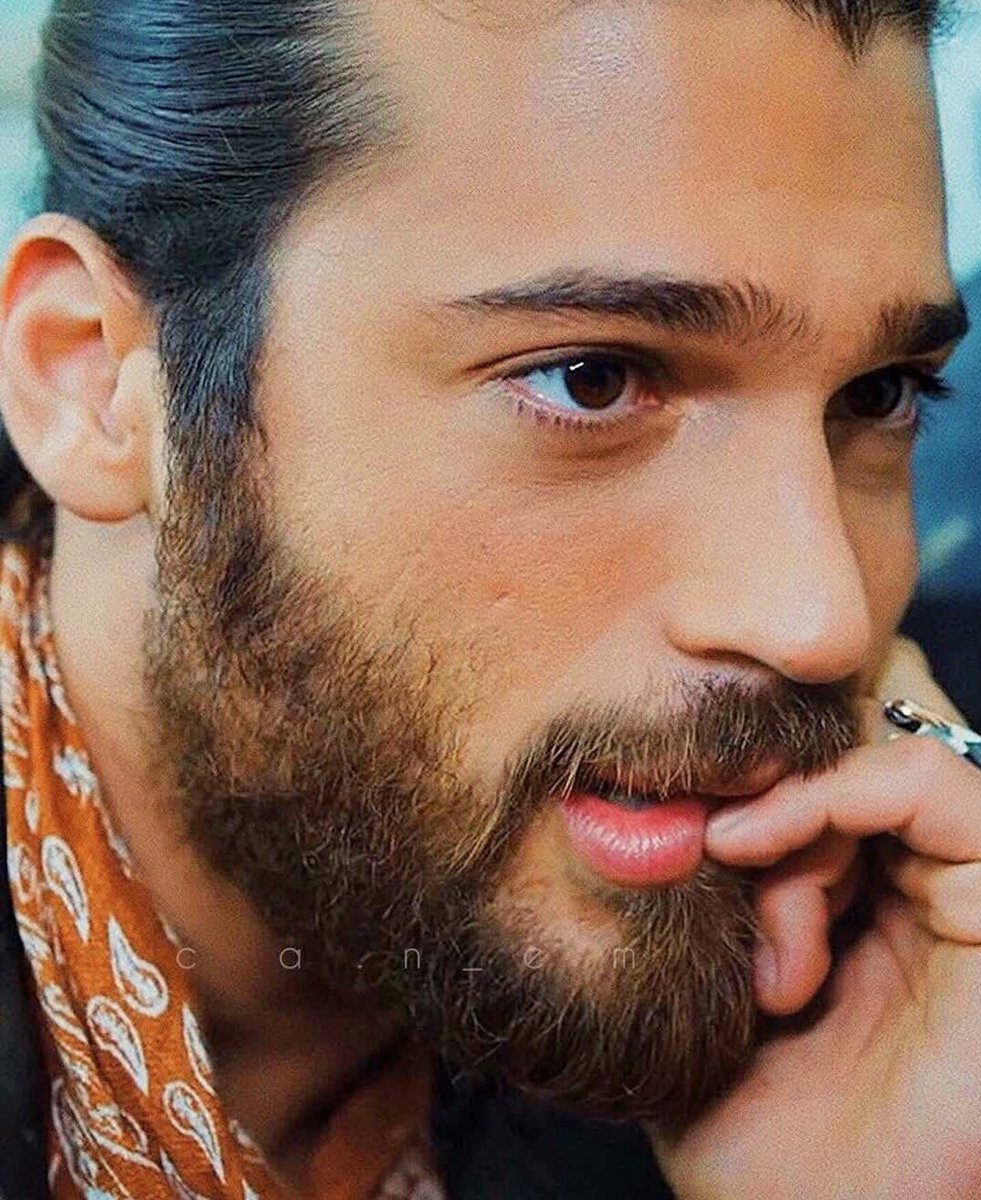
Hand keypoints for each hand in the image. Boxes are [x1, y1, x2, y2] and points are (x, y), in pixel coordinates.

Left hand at [653, 698, 980, 1199]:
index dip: (736, 803)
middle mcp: (917, 910)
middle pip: (836, 784)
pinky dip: (838, 791)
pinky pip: (931, 782)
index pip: (807, 807)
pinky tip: (757, 845)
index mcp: (860, 934)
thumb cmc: (775, 1165)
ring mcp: (961, 906)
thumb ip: (688, 942)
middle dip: (762, 826)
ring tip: (761, 943)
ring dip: (793, 828)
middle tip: (716, 902)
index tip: (668, 845)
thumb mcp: (702, 1030)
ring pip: (872, 773)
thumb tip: (631, 837)